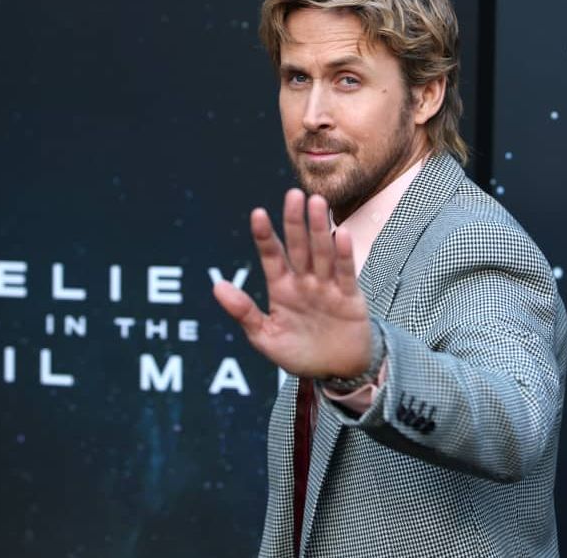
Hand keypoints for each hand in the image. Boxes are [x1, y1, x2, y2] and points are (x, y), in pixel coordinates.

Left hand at [212, 189, 371, 378]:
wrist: (336, 372)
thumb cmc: (299, 353)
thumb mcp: (265, 338)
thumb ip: (244, 312)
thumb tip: (217, 287)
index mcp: (281, 288)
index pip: (272, 257)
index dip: (265, 236)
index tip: (258, 214)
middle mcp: (304, 281)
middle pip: (298, 246)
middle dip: (295, 221)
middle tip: (293, 194)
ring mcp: (327, 287)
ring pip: (322, 253)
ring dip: (320, 229)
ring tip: (317, 203)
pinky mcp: (349, 297)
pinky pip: (345, 273)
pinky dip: (344, 255)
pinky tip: (342, 234)